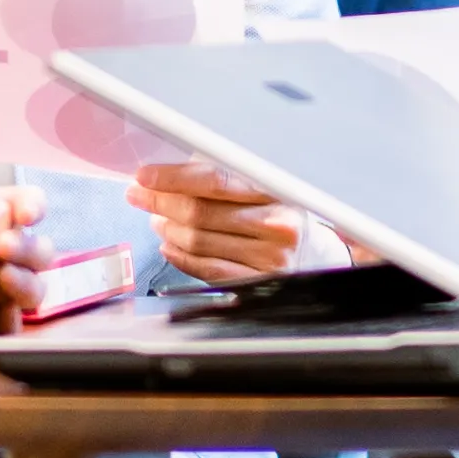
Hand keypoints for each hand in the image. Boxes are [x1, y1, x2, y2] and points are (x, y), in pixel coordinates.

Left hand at [0, 149, 43, 347]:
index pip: (22, 203)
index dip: (33, 206)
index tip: (23, 213)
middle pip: (36, 248)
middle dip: (30, 247)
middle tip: (1, 248)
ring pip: (31, 288)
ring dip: (27, 284)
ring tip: (4, 282)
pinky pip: (4, 325)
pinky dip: (9, 323)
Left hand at [131, 161, 344, 287]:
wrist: (320, 257)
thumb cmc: (286, 217)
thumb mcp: (269, 191)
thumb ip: (230, 182)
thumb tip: (174, 174)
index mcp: (276, 192)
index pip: (215, 181)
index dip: (174, 178)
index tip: (145, 176)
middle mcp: (274, 225)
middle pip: (200, 212)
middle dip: (160, 202)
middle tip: (138, 195)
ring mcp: (267, 258)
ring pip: (198, 241)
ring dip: (167, 229)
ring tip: (156, 219)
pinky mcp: (257, 283)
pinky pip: (205, 269)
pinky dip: (180, 256)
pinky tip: (168, 245)